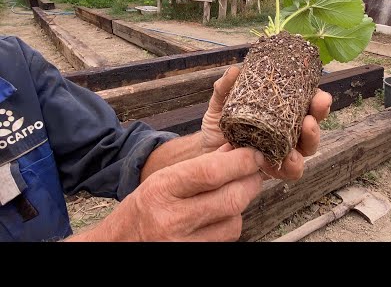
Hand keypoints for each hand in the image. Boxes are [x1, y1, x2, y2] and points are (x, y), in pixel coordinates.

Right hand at [71, 145, 266, 241]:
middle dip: (250, 181)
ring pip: (235, 221)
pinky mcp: (194, 256)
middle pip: (232, 198)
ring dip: (240, 205)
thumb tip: (236, 150)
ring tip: (227, 196)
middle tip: (254, 171)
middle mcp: (172, 219)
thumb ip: (201, 165)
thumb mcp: (162, 180)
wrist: (120, 244)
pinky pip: (228, 238)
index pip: (211, 172)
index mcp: (162, 190)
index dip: (241, 161)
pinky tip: (218, 216)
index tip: (255, 154)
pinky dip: (230, 223)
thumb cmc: (142, 210)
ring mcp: (183, 244)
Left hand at [200, 65, 332, 180]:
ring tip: (306, 129)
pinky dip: (292, 165)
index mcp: (280, 112)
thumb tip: (235, 70)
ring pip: (307, 148)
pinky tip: (287, 158)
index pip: (305, 103)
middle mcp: (286, 131)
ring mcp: (282, 151)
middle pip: (312, 123)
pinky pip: (290, 171)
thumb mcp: (220, 104)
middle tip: (313, 112)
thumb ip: (225, 88)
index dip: (317, 99)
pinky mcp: (274, 170)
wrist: (203, 152)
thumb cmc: (219, 125)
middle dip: (319, 116)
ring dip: (311, 139)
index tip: (319, 94)